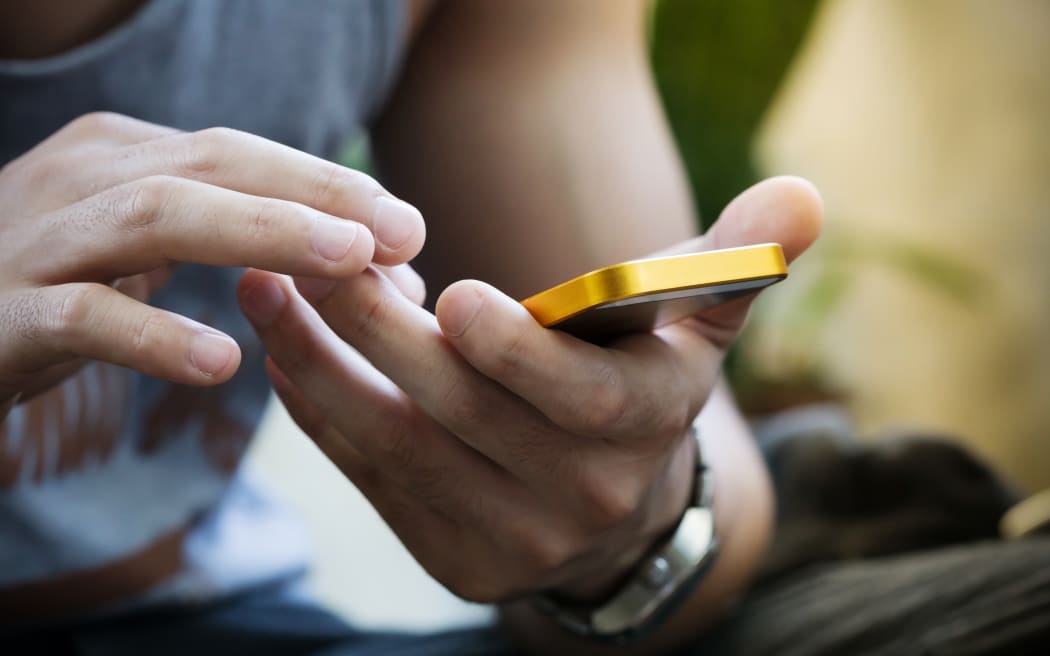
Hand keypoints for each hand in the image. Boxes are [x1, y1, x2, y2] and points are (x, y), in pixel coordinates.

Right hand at [0, 112, 424, 411]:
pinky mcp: (3, 317)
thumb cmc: (57, 290)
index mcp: (123, 157)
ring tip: (349, 265)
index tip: (409, 224)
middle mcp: (82, 178)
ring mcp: (38, 240)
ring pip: (156, 216)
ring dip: (263, 234)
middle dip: (316, 196)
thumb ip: (241, 247)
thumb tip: (379, 272)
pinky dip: (155, 335)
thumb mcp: (146, 252)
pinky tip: (223, 362)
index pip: (240, 155)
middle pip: (213, 166)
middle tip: (404, 233)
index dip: (328, 184)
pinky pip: (83, 318)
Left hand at [239, 176, 820, 601]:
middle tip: (319, 260)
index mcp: (644, 428)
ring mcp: (510, 537)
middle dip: (381, 335)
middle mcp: (581, 495)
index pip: (582, 399)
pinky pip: (371, 478)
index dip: (518, 352)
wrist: (615, 510)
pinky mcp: (451, 555)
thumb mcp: (695, 327)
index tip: (451, 293)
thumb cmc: (642, 388)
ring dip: (325, 366)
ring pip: (399, 447)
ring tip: (271, 292)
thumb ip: (738, 259)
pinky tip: (286, 350)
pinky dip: (321, 412)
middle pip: (464, 413)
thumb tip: (802, 196)